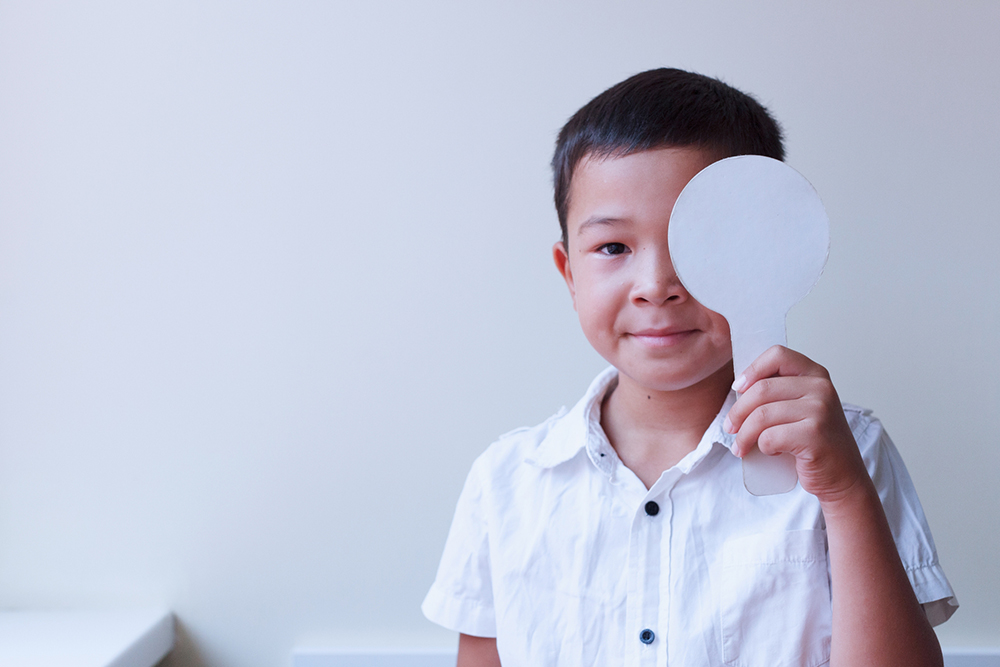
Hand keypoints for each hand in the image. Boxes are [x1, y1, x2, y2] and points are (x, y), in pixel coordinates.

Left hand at [724, 346, 868, 504]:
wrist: (843, 477)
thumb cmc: (815, 443)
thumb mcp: (801, 407)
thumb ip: (779, 392)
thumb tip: (738, 388)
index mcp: (816, 375)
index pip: (777, 355)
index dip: (752, 370)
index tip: (737, 389)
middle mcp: (821, 388)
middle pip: (761, 389)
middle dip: (737, 412)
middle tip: (730, 428)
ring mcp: (821, 411)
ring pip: (761, 416)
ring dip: (744, 435)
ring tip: (741, 447)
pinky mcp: (814, 436)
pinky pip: (770, 437)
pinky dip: (762, 448)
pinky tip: (771, 452)